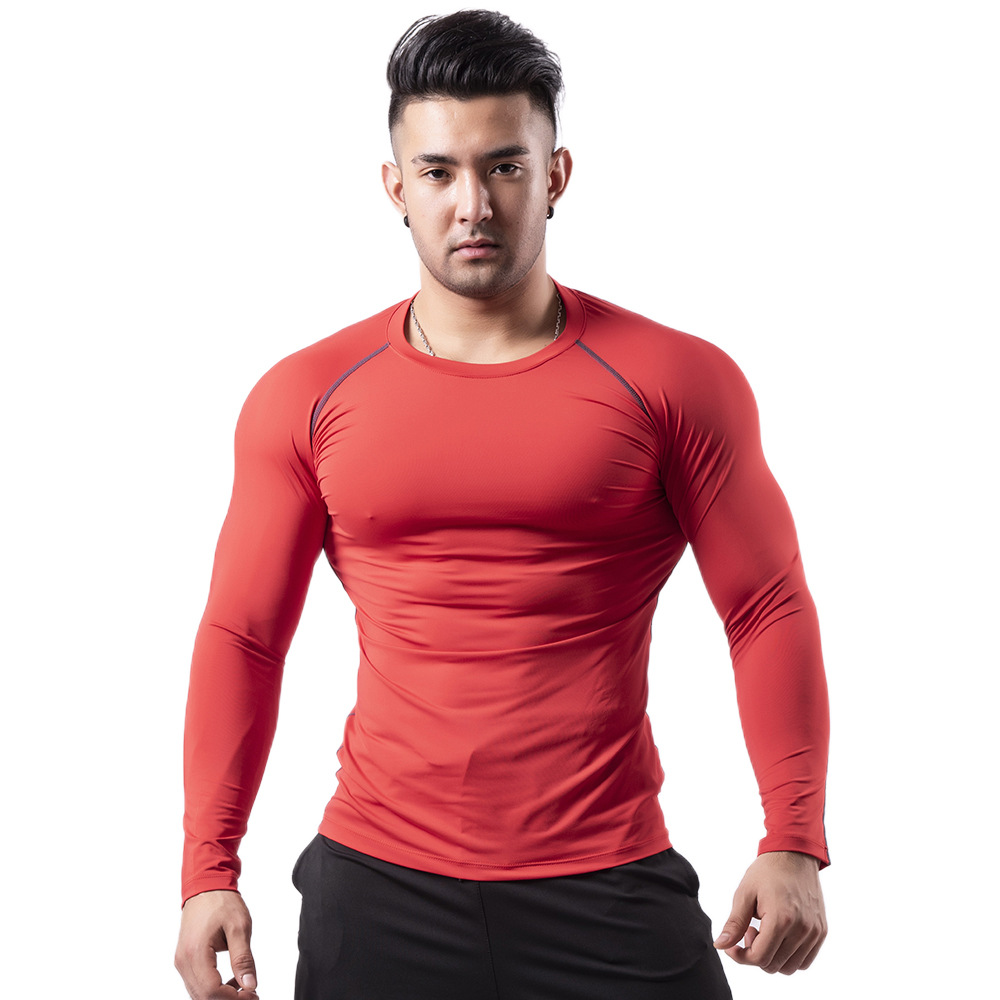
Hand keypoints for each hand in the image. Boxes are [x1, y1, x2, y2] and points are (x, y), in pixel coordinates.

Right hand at [175, 890, 258, 998]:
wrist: (206, 886)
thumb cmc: (222, 902)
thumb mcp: (239, 927)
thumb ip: (243, 958)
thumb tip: (250, 984)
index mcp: (196, 953)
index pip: (211, 991)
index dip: (233, 998)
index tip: (253, 994)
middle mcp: (184, 961)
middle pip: (203, 997)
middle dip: (228, 999)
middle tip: (251, 993)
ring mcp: (182, 962)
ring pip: (198, 994)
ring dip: (220, 996)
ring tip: (244, 986)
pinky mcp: (185, 960)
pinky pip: (197, 984)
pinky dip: (213, 988)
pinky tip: (231, 981)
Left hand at [713, 851, 826, 974]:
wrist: (794, 854)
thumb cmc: (767, 871)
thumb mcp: (744, 893)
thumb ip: (734, 923)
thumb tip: (720, 946)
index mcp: (781, 919)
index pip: (759, 957)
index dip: (741, 956)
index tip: (732, 945)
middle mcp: (802, 929)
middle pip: (773, 965)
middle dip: (755, 953)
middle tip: (750, 930)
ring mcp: (814, 932)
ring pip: (790, 968)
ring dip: (772, 957)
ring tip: (765, 931)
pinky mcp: (821, 931)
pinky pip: (805, 961)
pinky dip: (789, 957)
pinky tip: (779, 936)